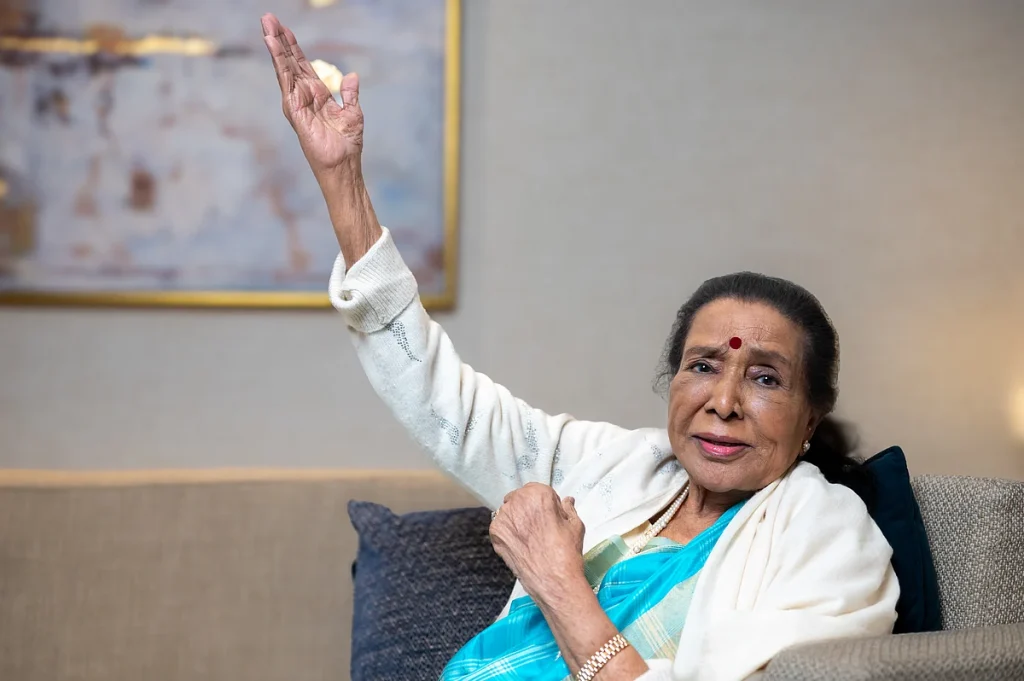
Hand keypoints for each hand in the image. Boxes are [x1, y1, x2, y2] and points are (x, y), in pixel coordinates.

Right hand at [261, 13, 363, 176]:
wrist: (343, 164)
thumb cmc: (347, 144)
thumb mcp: (353, 113)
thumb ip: (349, 94)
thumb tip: (351, 76)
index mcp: (317, 94)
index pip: (302, 65)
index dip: (294, 47)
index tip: (285, 29)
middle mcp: (304, 95)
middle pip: (289, 62)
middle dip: (280, 39)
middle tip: (269, 17)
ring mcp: (296, 101)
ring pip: (284, 67)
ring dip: (275, 45)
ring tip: (267, 25)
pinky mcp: (294, 107)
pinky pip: (285, 79)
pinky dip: (279, 61)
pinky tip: (273, 45)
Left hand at [490, 483, 586, 601]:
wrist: (553, 580)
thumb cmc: (567, 550)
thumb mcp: (575, 525)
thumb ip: (568, 509)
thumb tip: (567, 501)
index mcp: (538, 494)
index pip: (536, 490)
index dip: (543, 503)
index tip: (548, 516)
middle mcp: (517, 501)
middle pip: (519, 499)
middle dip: (527, 509)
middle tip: (538, 527)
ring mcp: (503, 517)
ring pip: (509, 512)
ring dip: (516, 520)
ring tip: (529, 538)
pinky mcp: (495, 533)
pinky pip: (501, 527)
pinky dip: (508, 533)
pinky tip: (520, 545)